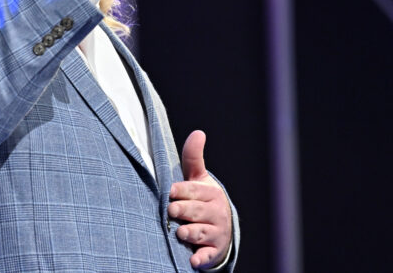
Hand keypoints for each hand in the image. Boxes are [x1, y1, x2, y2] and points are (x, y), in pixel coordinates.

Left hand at [168, 130, 232, 269]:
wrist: (221, 229)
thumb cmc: (202, 200)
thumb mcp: (198, 179)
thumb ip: (194, 157)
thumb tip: (198, 132)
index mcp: (210, 193)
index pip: (195, 191)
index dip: (182, 191)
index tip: (171, 191)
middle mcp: (215, 213)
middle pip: (197, 212)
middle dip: (184, 211)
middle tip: (172, 210)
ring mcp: (215, 233)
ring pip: (202, 233)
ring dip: (191, 233)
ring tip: (180, 233)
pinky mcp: (213, 251)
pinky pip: (208, 256)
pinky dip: (201, 259)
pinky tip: (193, 261)